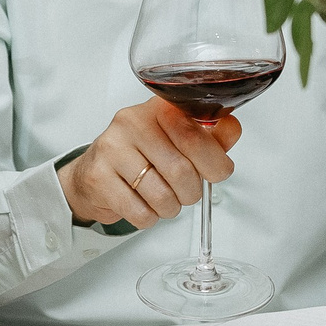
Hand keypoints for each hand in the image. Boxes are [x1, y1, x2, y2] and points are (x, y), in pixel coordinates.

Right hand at [57, 99, 239, 228]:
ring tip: (164, 200)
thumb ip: (209, 136)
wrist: (94, 174)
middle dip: (192, 192)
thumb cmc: (140, 156)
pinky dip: (150, 218)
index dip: (214, 162)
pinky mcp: (98, 176)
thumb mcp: (176, 140)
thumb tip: (232, 128)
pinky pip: (140, 212)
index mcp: (157, 108)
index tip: (217, 172)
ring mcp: (112, 148)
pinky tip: (144, 205)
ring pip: (161, 195)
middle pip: (181, 170)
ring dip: (171, 208)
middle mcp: (132, 122)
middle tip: (187, 192)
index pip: (194, 135)